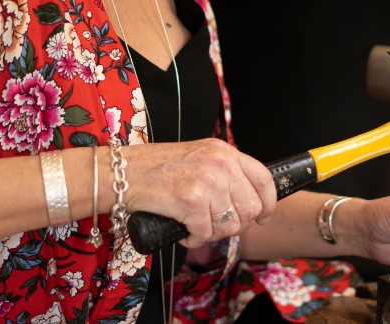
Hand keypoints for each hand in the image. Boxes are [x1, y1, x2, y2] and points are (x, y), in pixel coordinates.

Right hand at [121, 138, 276, 247]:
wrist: (122, 173)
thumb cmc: (155, 169)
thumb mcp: (198, 159)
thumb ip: (222, 173)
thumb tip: (246, 202)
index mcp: (224, 151)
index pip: (264, 179)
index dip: (267, 204)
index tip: (261, 218)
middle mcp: (220, 163)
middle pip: (250, 209)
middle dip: (234, 224)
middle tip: (212, 224)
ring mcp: (207, 181)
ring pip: (229, 226)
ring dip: (211, 233)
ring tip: (193, 225)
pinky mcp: (191, 201)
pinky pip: (205, 234)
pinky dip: (193, 238)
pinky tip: (181, 229)